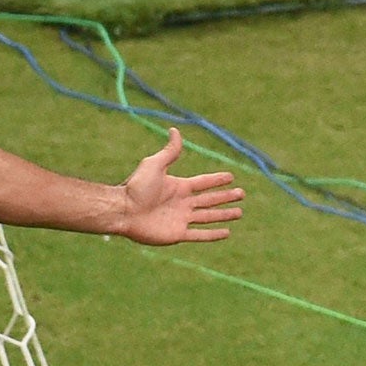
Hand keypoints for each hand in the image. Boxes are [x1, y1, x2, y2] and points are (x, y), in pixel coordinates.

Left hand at [119, 129, 243, 245]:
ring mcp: (180, 219)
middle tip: (242, 194)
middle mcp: (181, 203)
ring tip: (239, 213)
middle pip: (209, 200)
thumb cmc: (136, 187)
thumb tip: (175, 130)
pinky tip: (226, 232)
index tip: (231, 177)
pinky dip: (213, 234)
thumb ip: (169, 151)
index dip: (217, 180)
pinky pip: (199, 235)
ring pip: (208, 217)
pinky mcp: (177, 234)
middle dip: (226, 197)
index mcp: (178, 187)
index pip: (203, 183)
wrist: (123, 210)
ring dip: (224, 215)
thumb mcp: (155, 164)